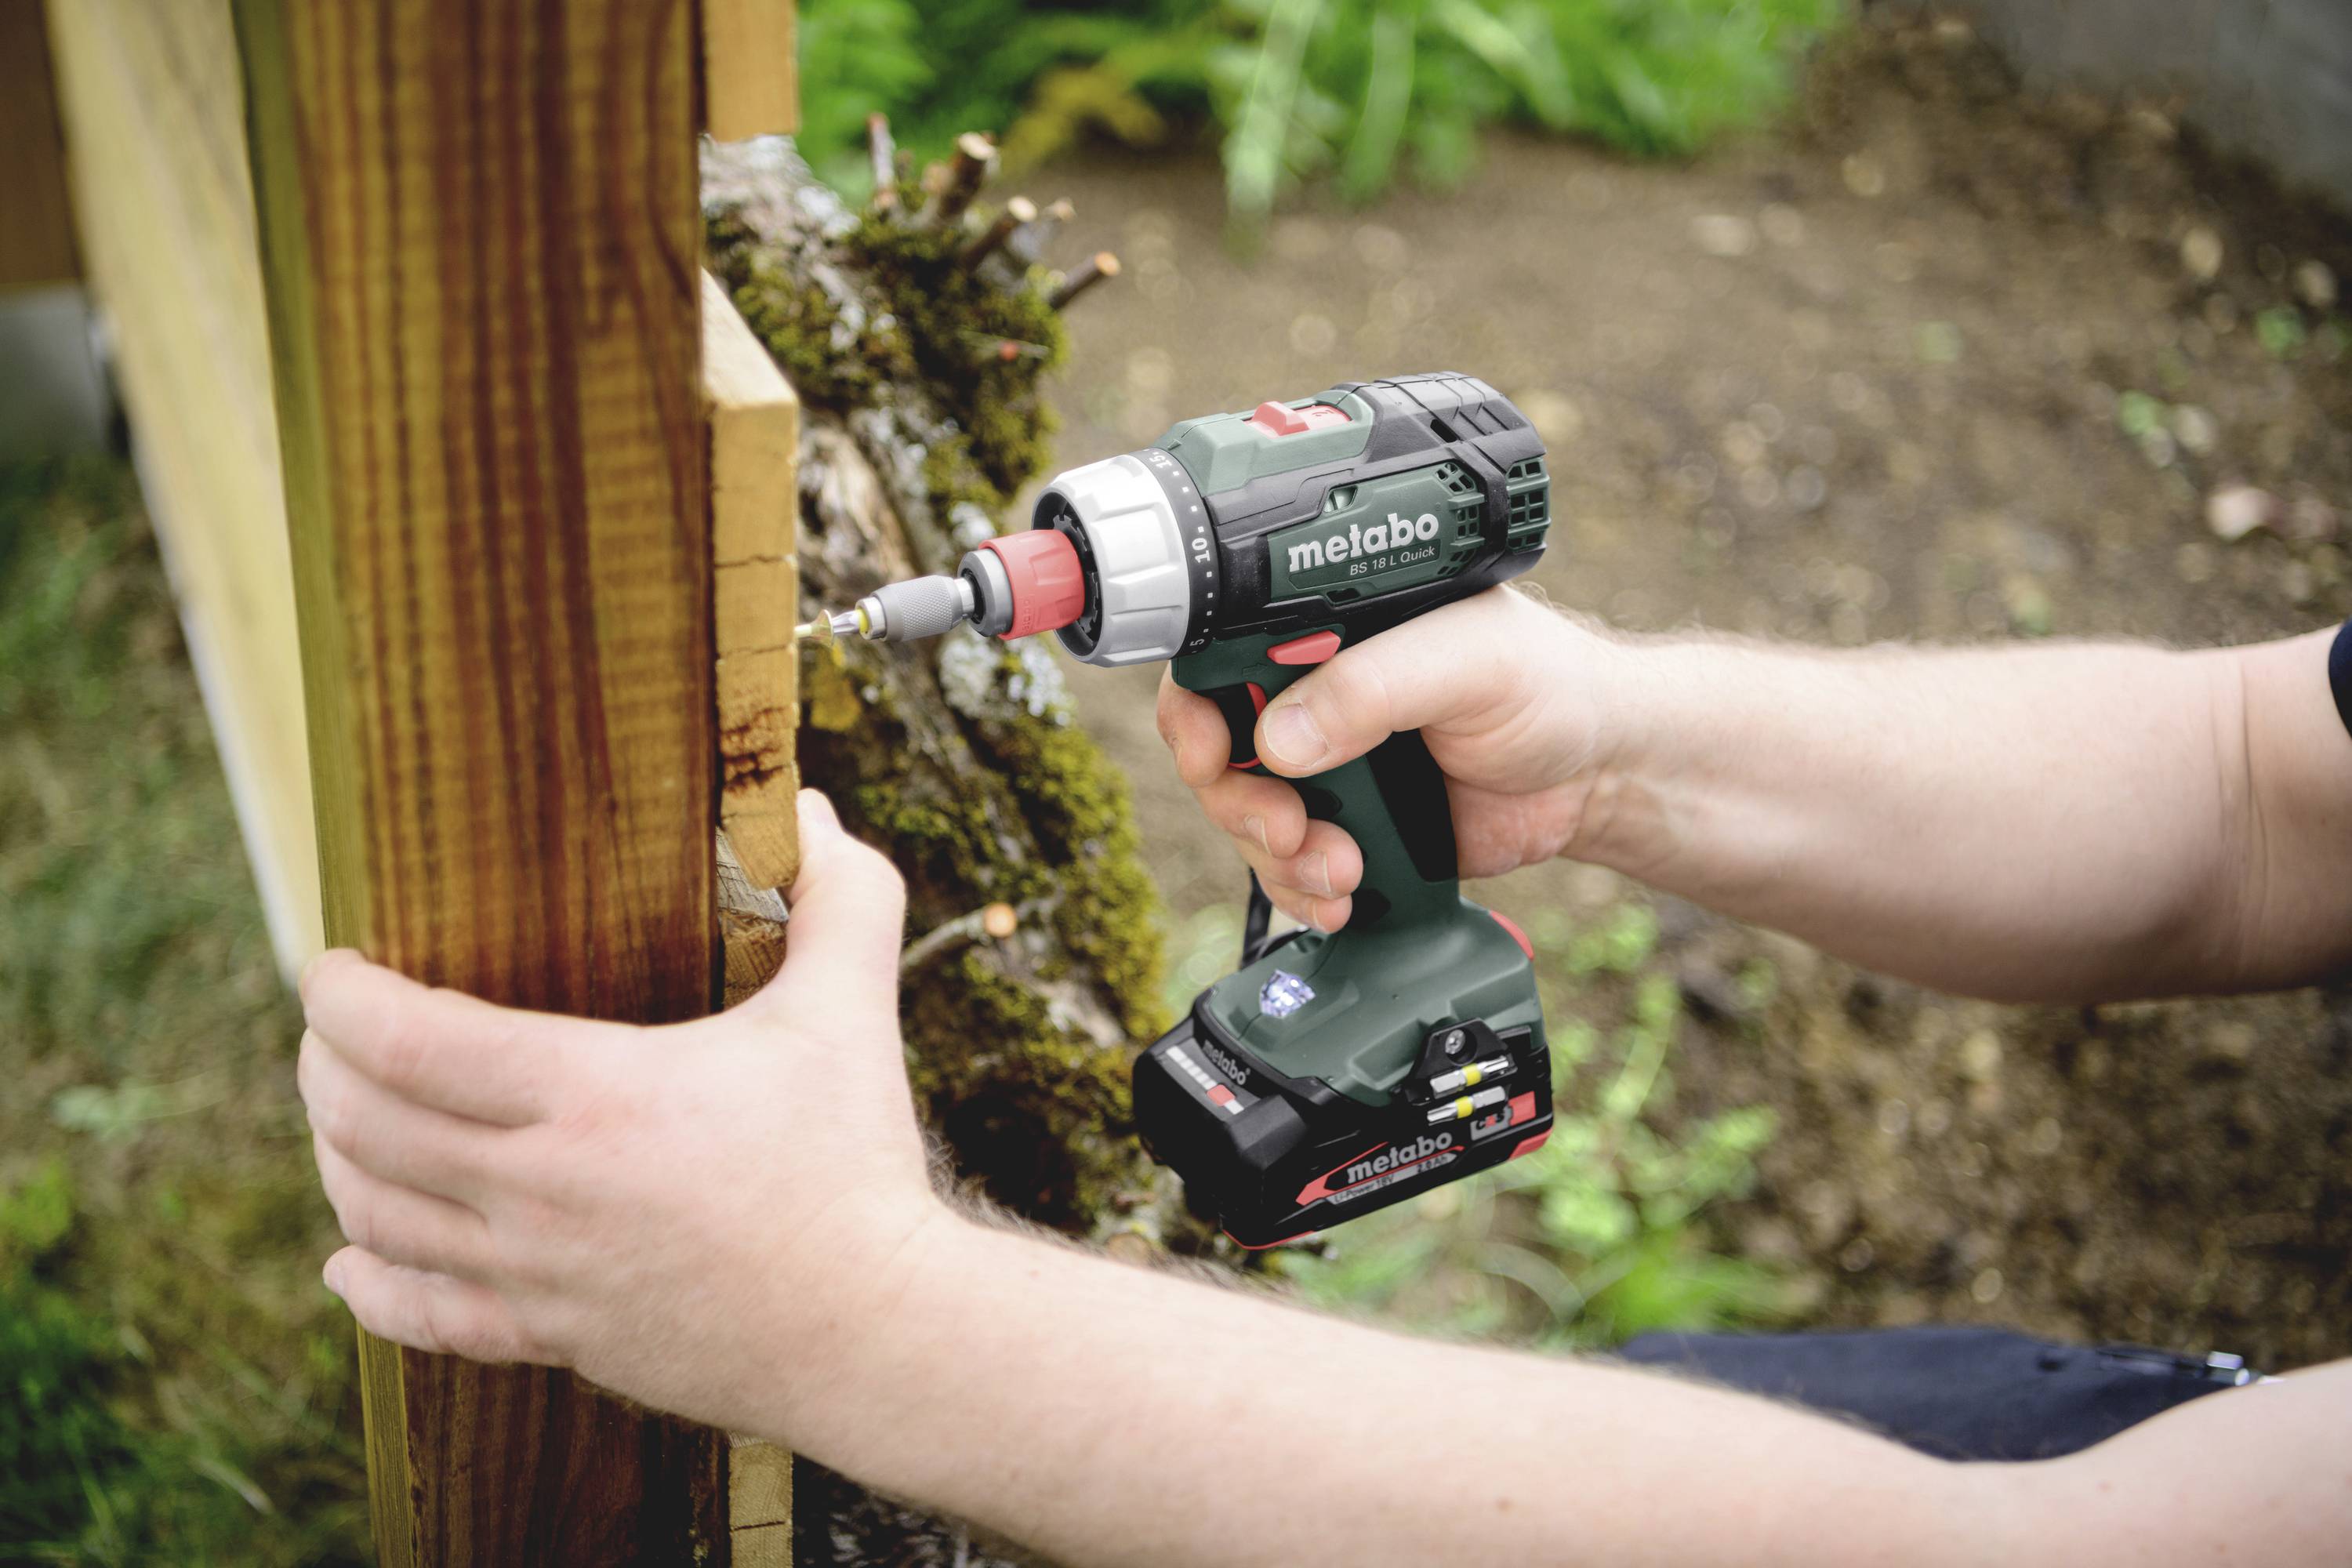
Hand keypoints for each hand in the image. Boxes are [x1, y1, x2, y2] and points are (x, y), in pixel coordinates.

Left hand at [296, 791, 939, 1442]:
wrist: (876, 1331)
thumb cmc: (857, 1162)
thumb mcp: (850, 1011)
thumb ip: (841, 899)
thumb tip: (821, 809)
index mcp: (594, 1095)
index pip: (408, 1042)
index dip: (343, 1000)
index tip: (332, 967)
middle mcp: (542, 1189)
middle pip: (368, 1125)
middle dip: (326, 1068)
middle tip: (333, 1030)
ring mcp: (540, 1274)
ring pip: (378, 1218)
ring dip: (339, 1160)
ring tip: (344, 1118)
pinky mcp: (558, 1339)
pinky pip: (426, 1319)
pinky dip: (370, 1286)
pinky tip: (350, 1261)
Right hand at [1156, 587, 1615, 929]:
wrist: (1599, 775)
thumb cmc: (1548, 686)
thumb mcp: (1466, 662)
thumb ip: (1374, 689)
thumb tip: (1280, 739)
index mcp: (1328, 631)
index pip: (1220, 655)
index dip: (1196, 709)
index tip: (1209, 753)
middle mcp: (1315, 694)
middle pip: (1217, 748)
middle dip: (1238, 800)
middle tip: (1287, 828)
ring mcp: (1329, 767)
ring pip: (1247, 818)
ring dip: (1277, 856)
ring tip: (1339, 871)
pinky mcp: (1351, 829)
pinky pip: (1290, 868)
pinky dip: (1302, 891)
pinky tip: (1339, 898)